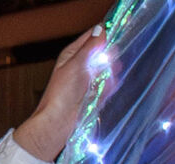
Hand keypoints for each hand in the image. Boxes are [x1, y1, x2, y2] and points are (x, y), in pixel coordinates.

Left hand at [14, 24, 109, 161]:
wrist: (57, 123)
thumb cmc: (61, 94)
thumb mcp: (76, 65)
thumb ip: (90, 47)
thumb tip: (101, 29)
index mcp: (72, 54)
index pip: (92, 36)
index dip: (105, 34)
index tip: (116, 34)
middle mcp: (80, 65)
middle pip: (104, 52)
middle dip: (109, 58)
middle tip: (105, 66)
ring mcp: (88, 79)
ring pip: (109, 68)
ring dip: (109, 74)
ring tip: (100, 83)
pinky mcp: (94, 92)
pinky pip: (109, 84)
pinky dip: (108, 87)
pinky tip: (101, 93)